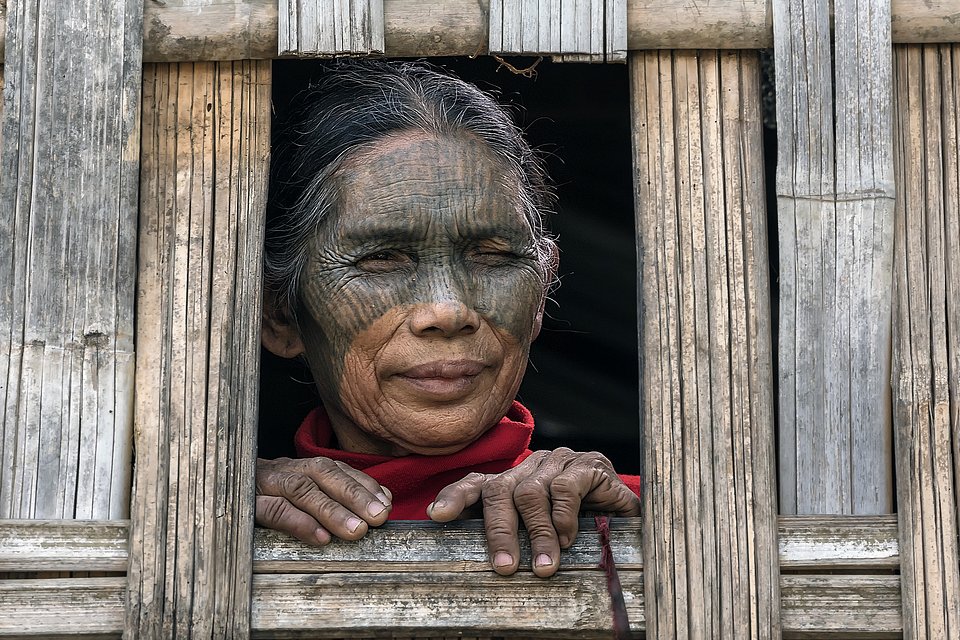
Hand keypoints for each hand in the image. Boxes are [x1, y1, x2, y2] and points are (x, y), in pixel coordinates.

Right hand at [255, 457, 391, 544]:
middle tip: (380, 517)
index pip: (336, 469)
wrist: (211, 489)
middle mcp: (283, 470)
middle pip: (323, 475)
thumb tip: (380, 502)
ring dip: (332, 510)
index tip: (386, 502)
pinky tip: (320, 537)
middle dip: (355, 495)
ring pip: (300, 490)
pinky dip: (298, 523)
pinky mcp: (244, 504)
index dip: (363, 484)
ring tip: (357, 531)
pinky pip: (272, 510)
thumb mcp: (297, 493)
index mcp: (298, 467)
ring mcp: (262, 484)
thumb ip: (333, 494)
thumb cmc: (264, 498)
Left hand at [427, 448, 639, 576]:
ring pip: (530, 492)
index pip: (478, 484)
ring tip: (544, 566)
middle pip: (500, 490)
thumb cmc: (582, 528)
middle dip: (499, 531)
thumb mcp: (544, 534)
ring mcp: (560, 461)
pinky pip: (564, 488)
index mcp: (517, 479)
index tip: (437, 516)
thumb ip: (517, 537)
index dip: (456, 497)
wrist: (630, 514)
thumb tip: (492, 566)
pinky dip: (563, 517)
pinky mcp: (588, 465)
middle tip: (505, 567)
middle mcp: (534, 465)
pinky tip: (569, 539)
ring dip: (537, 535)